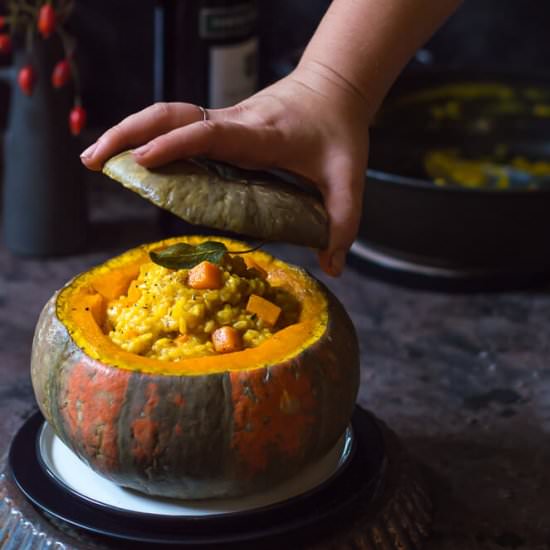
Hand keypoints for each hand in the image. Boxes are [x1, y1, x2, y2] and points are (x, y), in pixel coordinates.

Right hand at [81, 63, 371, 275]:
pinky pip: (178, 126)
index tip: (144, 159)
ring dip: (128, 131)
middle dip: (129, 133)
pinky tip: (131, 158)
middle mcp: (236, 123)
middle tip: (93, 162)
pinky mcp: (221, 124)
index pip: (213, 134)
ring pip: (168, 115)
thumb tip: (332, 267)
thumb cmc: (340, 132)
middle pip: (173, 115)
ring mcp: (225, 121)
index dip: (178, 144)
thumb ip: (343, 223)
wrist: (334, 88)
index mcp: (264, 135)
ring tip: (95, 159)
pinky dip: (148, 137)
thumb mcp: (349, 179)